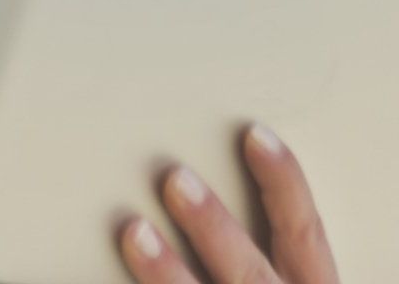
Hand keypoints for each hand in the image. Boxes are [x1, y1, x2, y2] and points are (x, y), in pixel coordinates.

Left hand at [119, 124, 340, 283]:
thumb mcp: (281, 283)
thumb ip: (256, 248)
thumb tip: (185, 175)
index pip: (304, 235)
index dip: (284, 184)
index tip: (254, 135)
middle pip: (252, 274)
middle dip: (215, 228)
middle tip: (174, 178)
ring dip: (170, 275)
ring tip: (133, 231)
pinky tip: (100, 280)